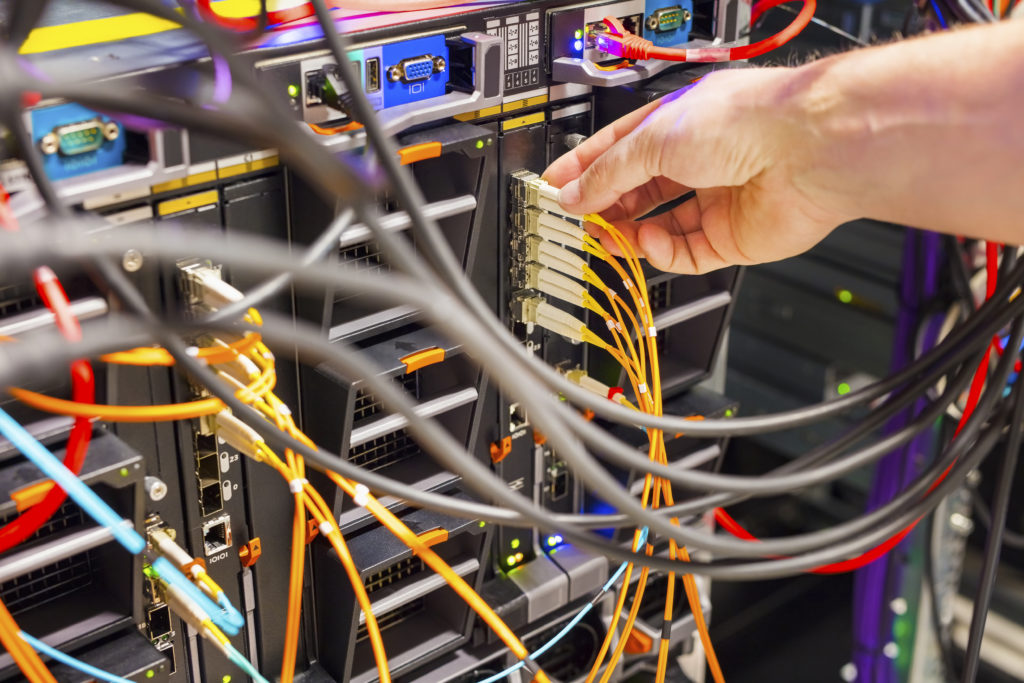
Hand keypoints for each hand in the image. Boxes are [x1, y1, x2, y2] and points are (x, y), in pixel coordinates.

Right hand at [543, 67, 851, 273]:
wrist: (807, 152)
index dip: (586, 168)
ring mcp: (717, 200)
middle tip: (576, 218)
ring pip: (658, 226)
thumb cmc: (747, 122)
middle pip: (638, 190)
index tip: (557, 187)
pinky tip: (648, 242)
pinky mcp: (732, 238)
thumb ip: (609, 173)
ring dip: (627, 232)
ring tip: (603, 236)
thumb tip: (576, 194)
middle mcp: (700, 160)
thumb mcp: (653, 139)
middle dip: (604, 204)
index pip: (620, 148)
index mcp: (680, 124)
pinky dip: (661, 251)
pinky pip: (684, 252)